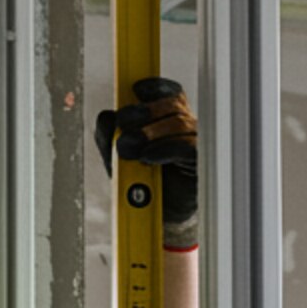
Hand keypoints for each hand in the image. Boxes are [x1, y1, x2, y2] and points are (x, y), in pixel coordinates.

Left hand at [96, 77, 198, 247]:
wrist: (153, 220)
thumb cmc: (139, 187)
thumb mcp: (115, 159)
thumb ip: (108, 136)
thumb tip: (107, 116)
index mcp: (168, 121)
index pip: (169, 93)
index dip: (155, 87)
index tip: (136, 89)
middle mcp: (185, 129)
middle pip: (172, 103)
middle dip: (144, 110)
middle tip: (123, 122)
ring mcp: (196, 145)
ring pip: (178, 122)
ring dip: (149, 133)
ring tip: (129, 149)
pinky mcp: (199, 164)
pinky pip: (186, 147)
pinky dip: (163, 149)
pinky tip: (147, 157)